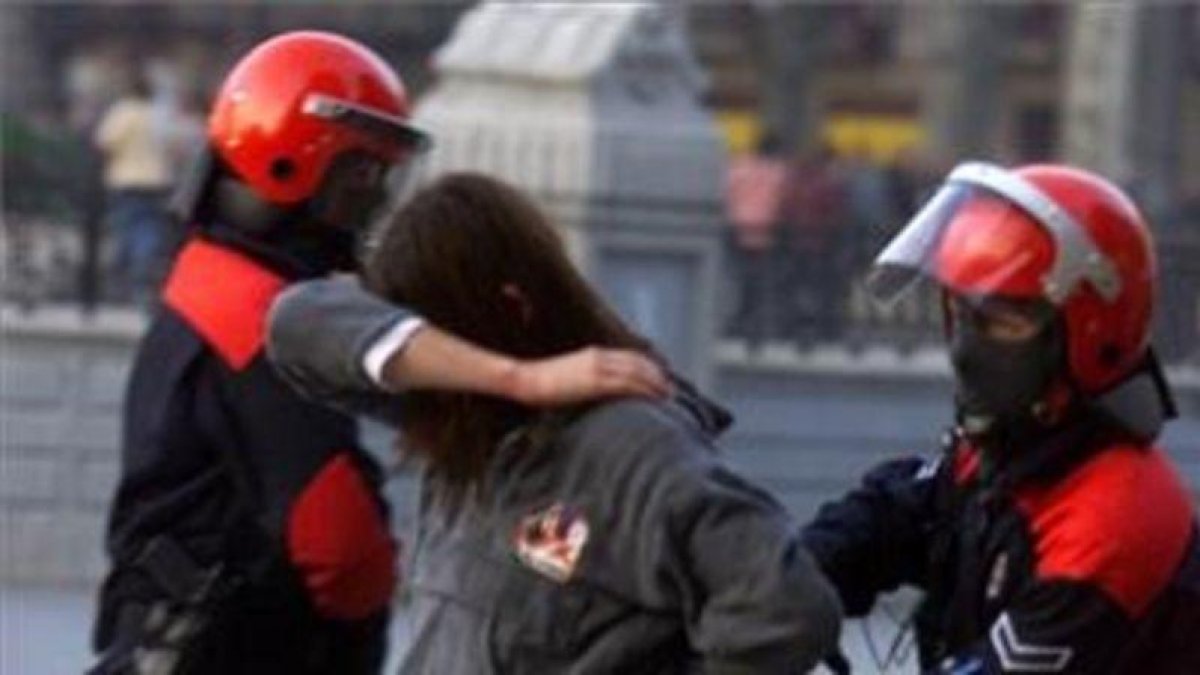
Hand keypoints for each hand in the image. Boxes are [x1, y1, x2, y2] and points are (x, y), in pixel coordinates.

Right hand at [511, 347, 670, 406]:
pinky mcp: (595, 382)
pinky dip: (645, 390)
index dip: (648, 367)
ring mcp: (598, 368)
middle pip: (638, 363)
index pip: (629, 357)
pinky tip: (655, 398)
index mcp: (594, 354)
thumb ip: (587, 378)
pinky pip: (628, 384)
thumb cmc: (542, 383)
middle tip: (670, 389)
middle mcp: (599, 357)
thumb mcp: (570, 376)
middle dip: (657, 375)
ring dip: (656, 383)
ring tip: (668, 396)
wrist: (527, 380)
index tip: (660, 377)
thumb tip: (596, 390)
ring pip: (638, 372)